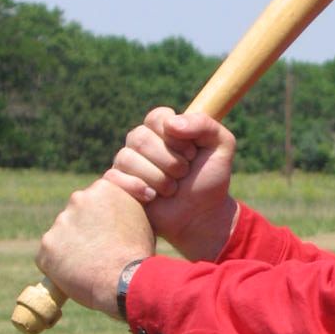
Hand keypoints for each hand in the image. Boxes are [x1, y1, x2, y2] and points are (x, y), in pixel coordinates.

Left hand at [37, 179, 154, 316]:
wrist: (125, 282)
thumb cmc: (138, 253)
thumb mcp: (142, 218)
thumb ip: (125, 205)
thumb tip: (117, 207)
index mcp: (103, 189)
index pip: (97, 200)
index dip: (105, 219)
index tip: (114, 235)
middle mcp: (77, 199)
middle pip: (78, 214)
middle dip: (87, 230)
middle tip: (102, 250)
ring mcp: (60, 222)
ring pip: (64, 234)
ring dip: (74, 247)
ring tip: (93, 265)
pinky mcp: (46, 246)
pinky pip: (51, 255)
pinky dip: (61, 264)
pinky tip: (78, 274)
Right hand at [105, 108, 237, 261]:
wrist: (202, 216)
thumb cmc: (210, 179)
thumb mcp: (221, 146)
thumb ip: (204, 124)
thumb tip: (171, 124)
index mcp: (163, 128)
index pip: (157, 117)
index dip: (176, 137)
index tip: (192, 154)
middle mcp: (142, 142)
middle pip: (140, 138)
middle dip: (170, 161)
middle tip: (184, 174)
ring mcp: (128, 163)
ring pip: (127, 158)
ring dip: (158, 178)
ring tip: (172, 189)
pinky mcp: (119, 184)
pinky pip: (113, 177)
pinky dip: (136, 187)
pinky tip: (152, 197)